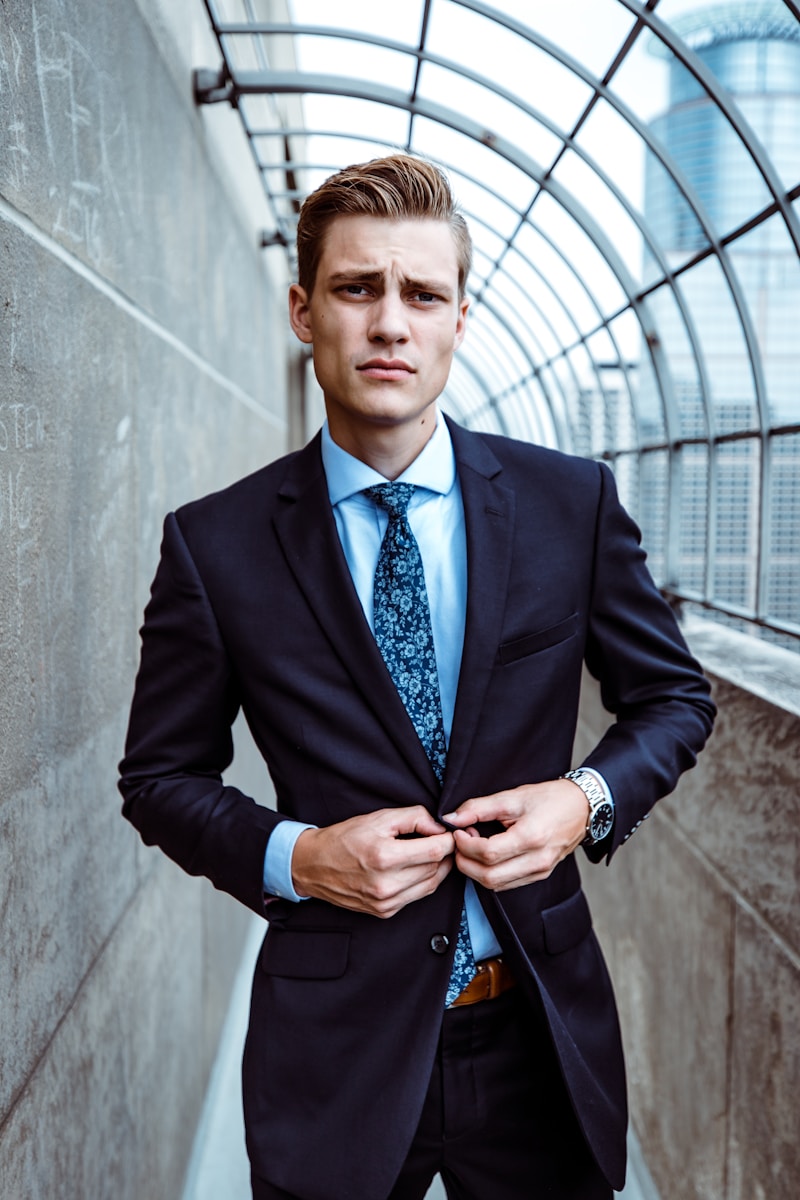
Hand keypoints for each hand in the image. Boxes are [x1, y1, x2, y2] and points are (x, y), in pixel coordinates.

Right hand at [291, 806, 454, 917]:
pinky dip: (422, 881)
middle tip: (439, 839)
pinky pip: (417, 896)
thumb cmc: (344, 838)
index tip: (447, 832)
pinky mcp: (384, 912)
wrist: (314, 866)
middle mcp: (386, 884)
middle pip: (436, 868)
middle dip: (443, 852)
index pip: (435, 850)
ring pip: (431, 884)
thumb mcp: (379, 817)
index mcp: (384, 857)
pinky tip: (414, 868)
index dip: (448, 839)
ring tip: (429, 852)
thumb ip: (415, 817)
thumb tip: (440, 828)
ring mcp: (386, 902)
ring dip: (436, 868)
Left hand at [442, 780, 587, 890]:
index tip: (458, 832)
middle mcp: (537, 860)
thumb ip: (479, 808)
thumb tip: (452, 818)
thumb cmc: (549, 799)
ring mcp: (540, 871)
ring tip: (474, 846)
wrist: (582, 808)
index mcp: (531, 837)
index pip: (488, 853)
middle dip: (466, 862)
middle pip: (489, 876)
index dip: (465, 845)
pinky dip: (490, 873)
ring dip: (476, 870)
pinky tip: (488, 855)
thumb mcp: (513, 796)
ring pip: (496, 885)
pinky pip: (507, 884)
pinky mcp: (540, 875)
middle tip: (461, 842)